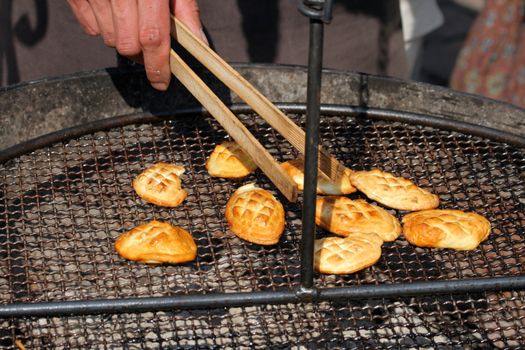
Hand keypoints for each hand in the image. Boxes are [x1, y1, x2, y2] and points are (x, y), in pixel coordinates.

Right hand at [67, 0, 206, 90]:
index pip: (153, 38)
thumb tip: (199, 44)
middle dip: (141, 54)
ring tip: (132, 20)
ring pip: (108, 39)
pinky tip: (114, 11)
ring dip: (123, 39)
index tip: (162, 82)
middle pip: (127, 45)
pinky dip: (103, 28)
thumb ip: (185, 10)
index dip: (158, 66)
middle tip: (151, 46)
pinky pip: (89, 27)